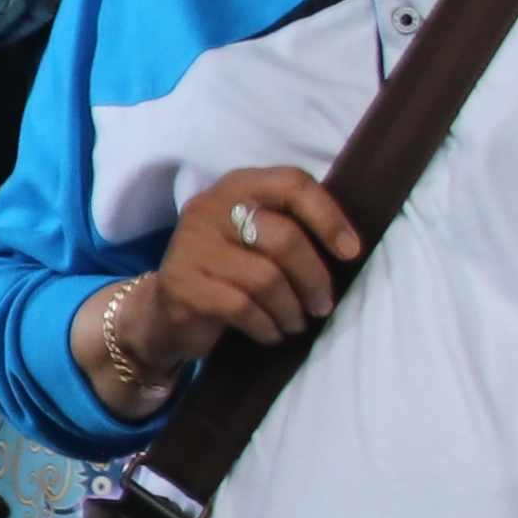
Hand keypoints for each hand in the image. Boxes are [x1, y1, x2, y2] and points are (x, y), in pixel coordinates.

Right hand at [143, 167, 365, 363]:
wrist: (166, 312)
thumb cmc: (230, 274)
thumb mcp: (258, 240)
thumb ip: (293, 228)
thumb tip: (349, 247)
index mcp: (237, 186)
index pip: (293, 184)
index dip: (329, 218)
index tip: (350, 253)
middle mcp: (210, 207)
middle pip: (284, 237)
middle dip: (314, 278)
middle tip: (322, 305)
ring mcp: (191, 244)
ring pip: (266, 278)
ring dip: (292, 309)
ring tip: (296, 323)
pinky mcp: (182, 284)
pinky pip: (242, 307)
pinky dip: (267, 326)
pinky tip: (271, 333)